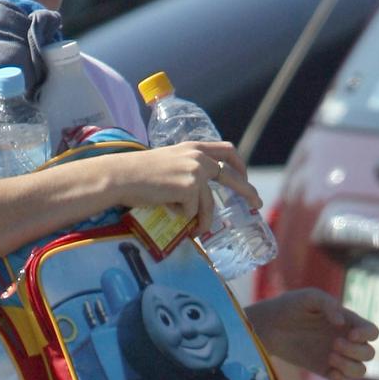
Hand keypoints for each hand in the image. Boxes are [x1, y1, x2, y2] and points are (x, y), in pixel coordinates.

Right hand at [111, 141, 259, 232]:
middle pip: (231, 176)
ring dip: (204, 220)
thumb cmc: (137, 173)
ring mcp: (196, 172)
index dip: (239, 164)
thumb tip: (198, 194)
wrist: (121, 176)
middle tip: (257, 205)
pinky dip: (181, 215)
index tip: (244, 176)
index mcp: (193, 147)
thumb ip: (186, 169)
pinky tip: (165, 208)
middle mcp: (198, 157)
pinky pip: (192, 211)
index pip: (226, 149)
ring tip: (196, 232)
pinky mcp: (190, 188)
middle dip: (247, 192)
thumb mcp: (168, 163)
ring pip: (208, 203)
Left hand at [245, 288, 378, 379]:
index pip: (372, 331)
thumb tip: (341, 323)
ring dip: (351, 366)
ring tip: (330, 356)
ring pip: (361, 370)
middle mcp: (345, 340)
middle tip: (334, 344)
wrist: (267, 325)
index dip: (368, 335)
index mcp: (347, 321)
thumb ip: (328, 304)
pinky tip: (330, 371)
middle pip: (370, 353)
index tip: (350, 334)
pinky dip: (342, 379)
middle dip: (356, 351)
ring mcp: (336, 356)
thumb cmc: (289, 306)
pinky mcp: (323, 369)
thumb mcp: (309, 297)